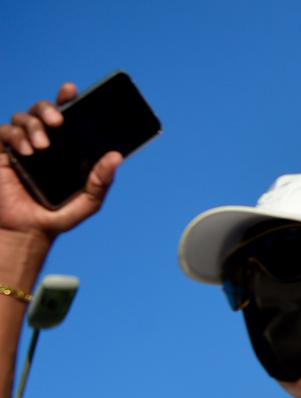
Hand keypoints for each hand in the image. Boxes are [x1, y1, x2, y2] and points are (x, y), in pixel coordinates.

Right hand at [0, 83, 121, 241]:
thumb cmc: (58, 215)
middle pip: (41, 110)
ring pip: (22, 118)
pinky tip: (27, 151)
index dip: (67, 99)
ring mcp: (21, 146)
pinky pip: (4, 132)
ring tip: (42, 146)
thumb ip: (101, 181)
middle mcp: (43, 141)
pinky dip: (15, 136)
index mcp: (65, 147)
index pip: (66, 116)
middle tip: (58, 121)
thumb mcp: (87, 202)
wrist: (27, 231)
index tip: (71, 90)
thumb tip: (116, 156)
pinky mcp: (2, 154)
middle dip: (48, 109)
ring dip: (33, 126)